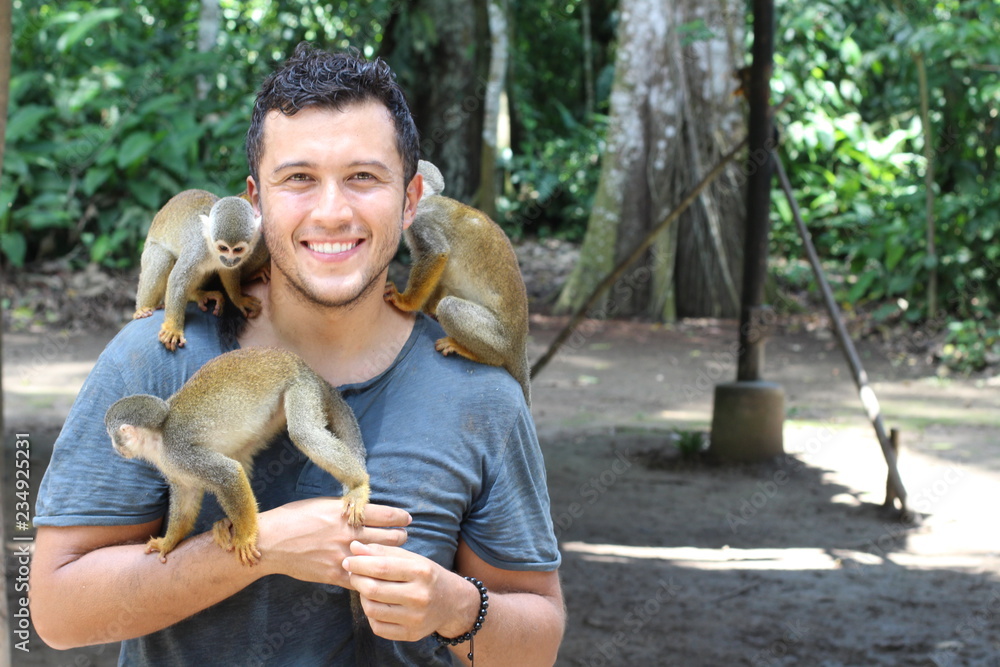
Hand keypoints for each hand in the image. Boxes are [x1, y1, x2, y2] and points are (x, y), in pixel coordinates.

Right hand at [257, 498, 409, 586]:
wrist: (272, 542)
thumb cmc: (296, 517)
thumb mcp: (324, 504)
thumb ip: (347, 508)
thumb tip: (367, 509)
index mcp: (348, 513)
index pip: (386, 515)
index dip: (400, 517)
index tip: (406, 519)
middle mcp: (350, 533)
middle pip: (390, 537)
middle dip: (400, 536)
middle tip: (403, 536)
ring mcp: (344, 555)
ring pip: (381, 557)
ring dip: (391, 555)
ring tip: (395, 554)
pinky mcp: (337, 573)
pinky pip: (363, 577)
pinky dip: (372, 575)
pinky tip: (377, 574)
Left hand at [343, 541, 479, 641]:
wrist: (452, 603)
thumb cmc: (427, 576)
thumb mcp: (412, 559)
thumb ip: (383, 552)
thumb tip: (354, 547)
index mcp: (422, 572)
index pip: (381, 567)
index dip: (359, 564)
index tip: (348, 561)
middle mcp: (420, 596)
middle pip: (374, 589)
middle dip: (356, 580)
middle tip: (352, 574)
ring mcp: (415, 618)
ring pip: (372, 609)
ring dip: (362, 597)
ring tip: (365, 588)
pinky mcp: (410, 634)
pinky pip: (378, 627)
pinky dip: (370, 615)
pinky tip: (374, 604)